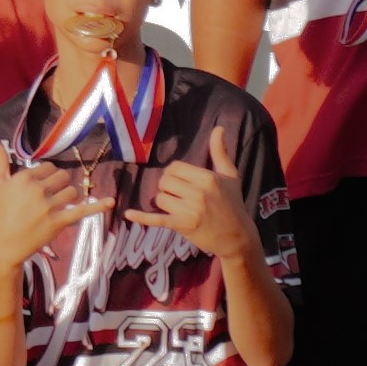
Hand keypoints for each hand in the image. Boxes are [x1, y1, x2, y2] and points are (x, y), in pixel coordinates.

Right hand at [0, 141, 112, 283]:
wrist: (2, 246)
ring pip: (72, 191)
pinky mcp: (59, 222)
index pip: (47, 167)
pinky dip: (98, 206)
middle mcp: (38, 189)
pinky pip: (82, 210)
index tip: (39, 187)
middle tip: (49, 197)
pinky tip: (110, 202)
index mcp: (24, 178)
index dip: (46, 176)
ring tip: (58, 206)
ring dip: (68, 196)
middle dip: (59, 184)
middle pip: (62, 176)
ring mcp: (49, 206)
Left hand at [128, 158, 264, 274]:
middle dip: (168, 187)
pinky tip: (129, 214)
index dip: (174, 174)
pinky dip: (142, 217)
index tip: (183, 182)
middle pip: (164, 181)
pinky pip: (157, 219)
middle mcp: (198, 192)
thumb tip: (218, 128)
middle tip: (180, 195)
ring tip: (180, 208)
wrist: (237, 237)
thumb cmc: (233, 203)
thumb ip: (220, 152)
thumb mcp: (230, 176)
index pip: (174, 168)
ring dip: (165, 203)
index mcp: (207, 178)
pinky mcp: (182, 225)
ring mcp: (190, 210)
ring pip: (160, 198)